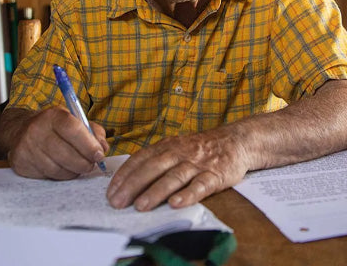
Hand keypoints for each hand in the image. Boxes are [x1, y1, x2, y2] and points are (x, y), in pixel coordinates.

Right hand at [6, 108, 108, 179]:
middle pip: (66, 154)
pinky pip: (47, 176)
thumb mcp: (73, 121)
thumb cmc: (53, 128)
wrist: (20, 132)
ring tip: (77, 167)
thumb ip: (93, 132)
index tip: (99, 155)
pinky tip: (63, 168)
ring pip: (57, 169)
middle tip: (91, 164)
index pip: (73, 130)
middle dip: (84, 163)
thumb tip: (103, 147)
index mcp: (53, 116)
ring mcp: (28, 147)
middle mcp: (37, 130)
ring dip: (73, 171)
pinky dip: (60, 176)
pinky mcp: (21, 163)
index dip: (89, 145)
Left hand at [106, 128, 249, 210]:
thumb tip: (128, 181)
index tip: (110, 192)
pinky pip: (200, 186)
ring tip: (140, 206)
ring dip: (156, 192)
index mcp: (166, 146)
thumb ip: (155, 161)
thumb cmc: (199, 149)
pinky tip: (176, 204)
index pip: (140, 159)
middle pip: (152, 168)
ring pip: (173, 177)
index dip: (124, 176)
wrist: (235, 141)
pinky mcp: (215, 175)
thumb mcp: (175, 147)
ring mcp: (196, 164)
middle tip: (118, 202)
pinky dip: (187, 195)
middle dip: (133, 186)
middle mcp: (179, 153)